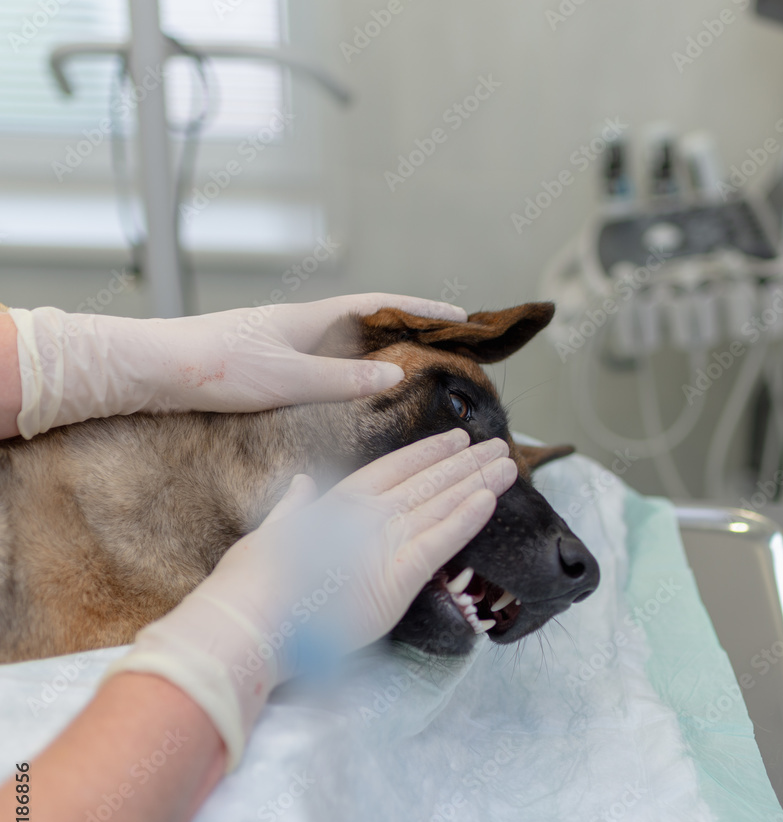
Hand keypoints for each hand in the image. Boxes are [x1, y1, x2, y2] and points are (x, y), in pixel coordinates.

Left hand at [11, 294, 466, 438]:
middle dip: (410, 327)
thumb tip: (392, 377)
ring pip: (347, 339)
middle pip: (369, 319)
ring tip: (415, 363)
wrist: (153, 368)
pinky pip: (326, 358)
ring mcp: (284, 341)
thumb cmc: (214, 366)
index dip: (422, 311)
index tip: (460, 316)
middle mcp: (302, 324)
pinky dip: (353, 366)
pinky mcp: (268, 361)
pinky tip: (355, 384)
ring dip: (382, 346)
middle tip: (447, 341)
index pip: (381, 306)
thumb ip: (341, 380)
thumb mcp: (287, 378)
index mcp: (311, 318)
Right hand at [102, 429, 516, 768]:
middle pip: (427, 482)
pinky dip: (467, 518)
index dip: (428, 454)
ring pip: (441, 504)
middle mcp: (366, 515)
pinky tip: (491, 499)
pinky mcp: (397, 576)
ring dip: (477, 482)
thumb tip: (304, 484)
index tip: (455, 440)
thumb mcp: (272, 533)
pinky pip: (442, 541)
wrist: (249, 621)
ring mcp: (384, 542)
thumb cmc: (253, 585)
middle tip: (497, 447)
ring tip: (506, 464)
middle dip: (464, 464)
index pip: (394, 470)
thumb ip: (296, 508)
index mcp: (337, 503)